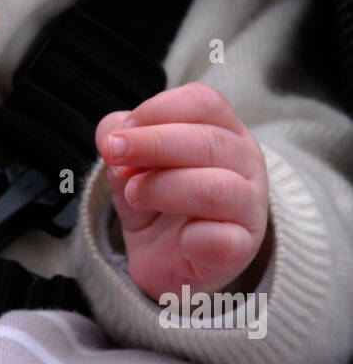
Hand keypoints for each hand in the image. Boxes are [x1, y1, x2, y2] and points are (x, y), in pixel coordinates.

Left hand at [95, 82, 269, 302]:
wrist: (168, 260)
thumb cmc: (157, 198)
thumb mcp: (131, 163)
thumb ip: (120, 141)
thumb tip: (113, 138)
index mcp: (223, 130)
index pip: (204, 102)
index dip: (158, 110)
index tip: (121, 132)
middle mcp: (245, 162)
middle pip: (209, 141)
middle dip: (153, 143)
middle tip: (114, 154)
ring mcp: (249, 206)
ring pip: (216, 187)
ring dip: (164, 188)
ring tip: (133, 195)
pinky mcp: (242, 248)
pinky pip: (224, 240)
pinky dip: (193, 238)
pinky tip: (177, 239)